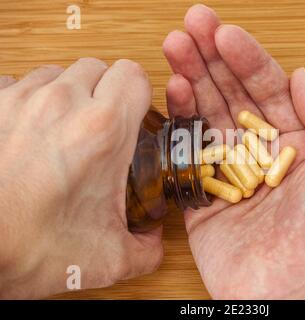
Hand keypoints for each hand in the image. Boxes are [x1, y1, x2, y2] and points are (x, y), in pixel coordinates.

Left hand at [0, 59, 161, 297]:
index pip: (133, 75)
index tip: (136, 118)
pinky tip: (34, 133)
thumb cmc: (28, 249)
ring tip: (66, 131)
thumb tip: (154, 239)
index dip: (139, 96)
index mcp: (101, 130)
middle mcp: (61, 104)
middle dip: (106, 92)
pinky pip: (21, 85)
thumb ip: (147, 248)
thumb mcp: (108, 257)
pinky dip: (33, 102)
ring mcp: (20, 100)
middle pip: (98, 68)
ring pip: (59, 74)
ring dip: (69, 95)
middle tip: (103, 127)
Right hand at [163, 5, 304, 298]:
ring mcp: (231, 174)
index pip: (269, 89)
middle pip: (232, 96)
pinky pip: (188, 154)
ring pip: (207, 117)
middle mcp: (262, 154)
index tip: (226, 33)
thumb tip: (302, 77)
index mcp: (298, 144)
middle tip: (190, 26)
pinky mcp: (204, 199)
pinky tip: (173, 92)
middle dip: (211, 59)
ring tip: (174, 48)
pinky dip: (180, 122)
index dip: (247, 58)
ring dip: (191, 80)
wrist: (304, 293)